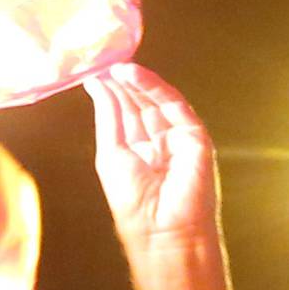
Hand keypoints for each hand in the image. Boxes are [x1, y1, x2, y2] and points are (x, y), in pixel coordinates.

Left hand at [84, 65, 220, 254]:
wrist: (161, 228)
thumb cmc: (133, 201)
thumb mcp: (110, 153)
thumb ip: (108, 116)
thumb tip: (97, 83)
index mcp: (139, 152)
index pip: (125, 114)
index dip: (111, 93)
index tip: (94, 72)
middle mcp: (159, 143)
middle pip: (140, 105)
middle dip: (122, 84)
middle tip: (102, 61)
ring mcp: (178, 138)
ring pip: (157, 102)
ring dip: (136, 81)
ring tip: (114, 65)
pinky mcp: (194, 136)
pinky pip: (174, 105)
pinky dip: (154, 87)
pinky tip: (133, 74)